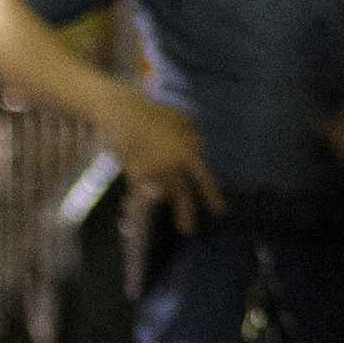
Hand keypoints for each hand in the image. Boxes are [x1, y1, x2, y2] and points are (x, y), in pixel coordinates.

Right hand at [104, 94, 222, 229]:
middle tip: (190, 231)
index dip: (212, 195)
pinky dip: (139, 204)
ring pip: (163, 195)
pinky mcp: (135, 174)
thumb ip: (191, 134)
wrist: (124, 112)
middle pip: (181, 194)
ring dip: (170, 210)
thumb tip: (201, 146)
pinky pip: (140, 192)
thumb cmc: (153, 112)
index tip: (220, 212)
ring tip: (177, 226)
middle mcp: (172, 165)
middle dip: (185, 213)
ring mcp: (153, 171)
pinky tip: (137, 221)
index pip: (203, 177)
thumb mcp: (180, 118)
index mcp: (187, 151)